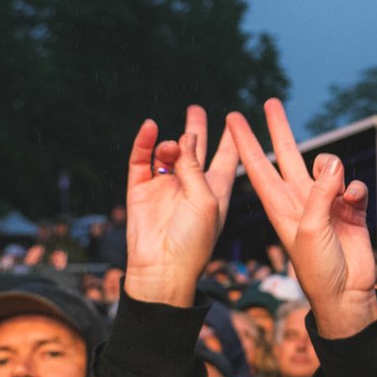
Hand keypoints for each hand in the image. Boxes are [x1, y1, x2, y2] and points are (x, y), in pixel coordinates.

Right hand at [122, 105, 237, 307]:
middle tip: (195, 109)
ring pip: (167, 154)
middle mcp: (191, 187)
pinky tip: (150, 128)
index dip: (231, 140)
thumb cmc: (194, 242)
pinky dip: (144, 143)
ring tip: (172, 147)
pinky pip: (141, 160)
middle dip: (196, 130)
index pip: (226, 159)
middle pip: (194, 151)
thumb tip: (185, 137)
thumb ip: (196, 168)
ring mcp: (165, 187)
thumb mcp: (206, 202)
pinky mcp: (141, 190)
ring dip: (170, 145)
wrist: (162, 267)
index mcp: (216, 191)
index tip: (235, 119)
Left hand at [227, 100, 376, 337]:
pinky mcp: (351, 210)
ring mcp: (326, 203)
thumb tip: (335, 162)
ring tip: (339, 190)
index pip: (257, 166)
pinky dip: (356, 189)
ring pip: (329, 167)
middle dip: (279, 129)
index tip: (232, 118)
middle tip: (271, 102)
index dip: (244, 142)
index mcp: (279, 205)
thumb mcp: (310, 229)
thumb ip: (320, 193)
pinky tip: (355, 201)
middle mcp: (300, 199)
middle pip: (288, 155)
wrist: (346, 293)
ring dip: (334, 170)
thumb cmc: (318, 269)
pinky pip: (354, 186)